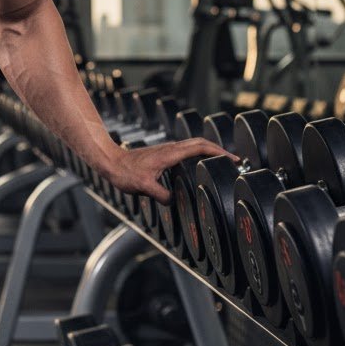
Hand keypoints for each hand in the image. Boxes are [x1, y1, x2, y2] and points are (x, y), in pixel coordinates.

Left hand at [104, 139, 236, 204]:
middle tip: (234, 160)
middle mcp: (170, 149)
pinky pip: (186, 151)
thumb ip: (161, 195)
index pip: (199, 147)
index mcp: (169, 154)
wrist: (110, 161)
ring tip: (222, 162)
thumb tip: (176, 202)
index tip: (232, 159)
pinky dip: (198, 154)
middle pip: (200, 143)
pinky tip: (199, 166)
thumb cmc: (124, 172)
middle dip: (219, 149)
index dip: (217, 152)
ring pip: (193, 145)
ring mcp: (167, 150)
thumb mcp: (143, 187)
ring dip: (209, 150)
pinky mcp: (163, 154)